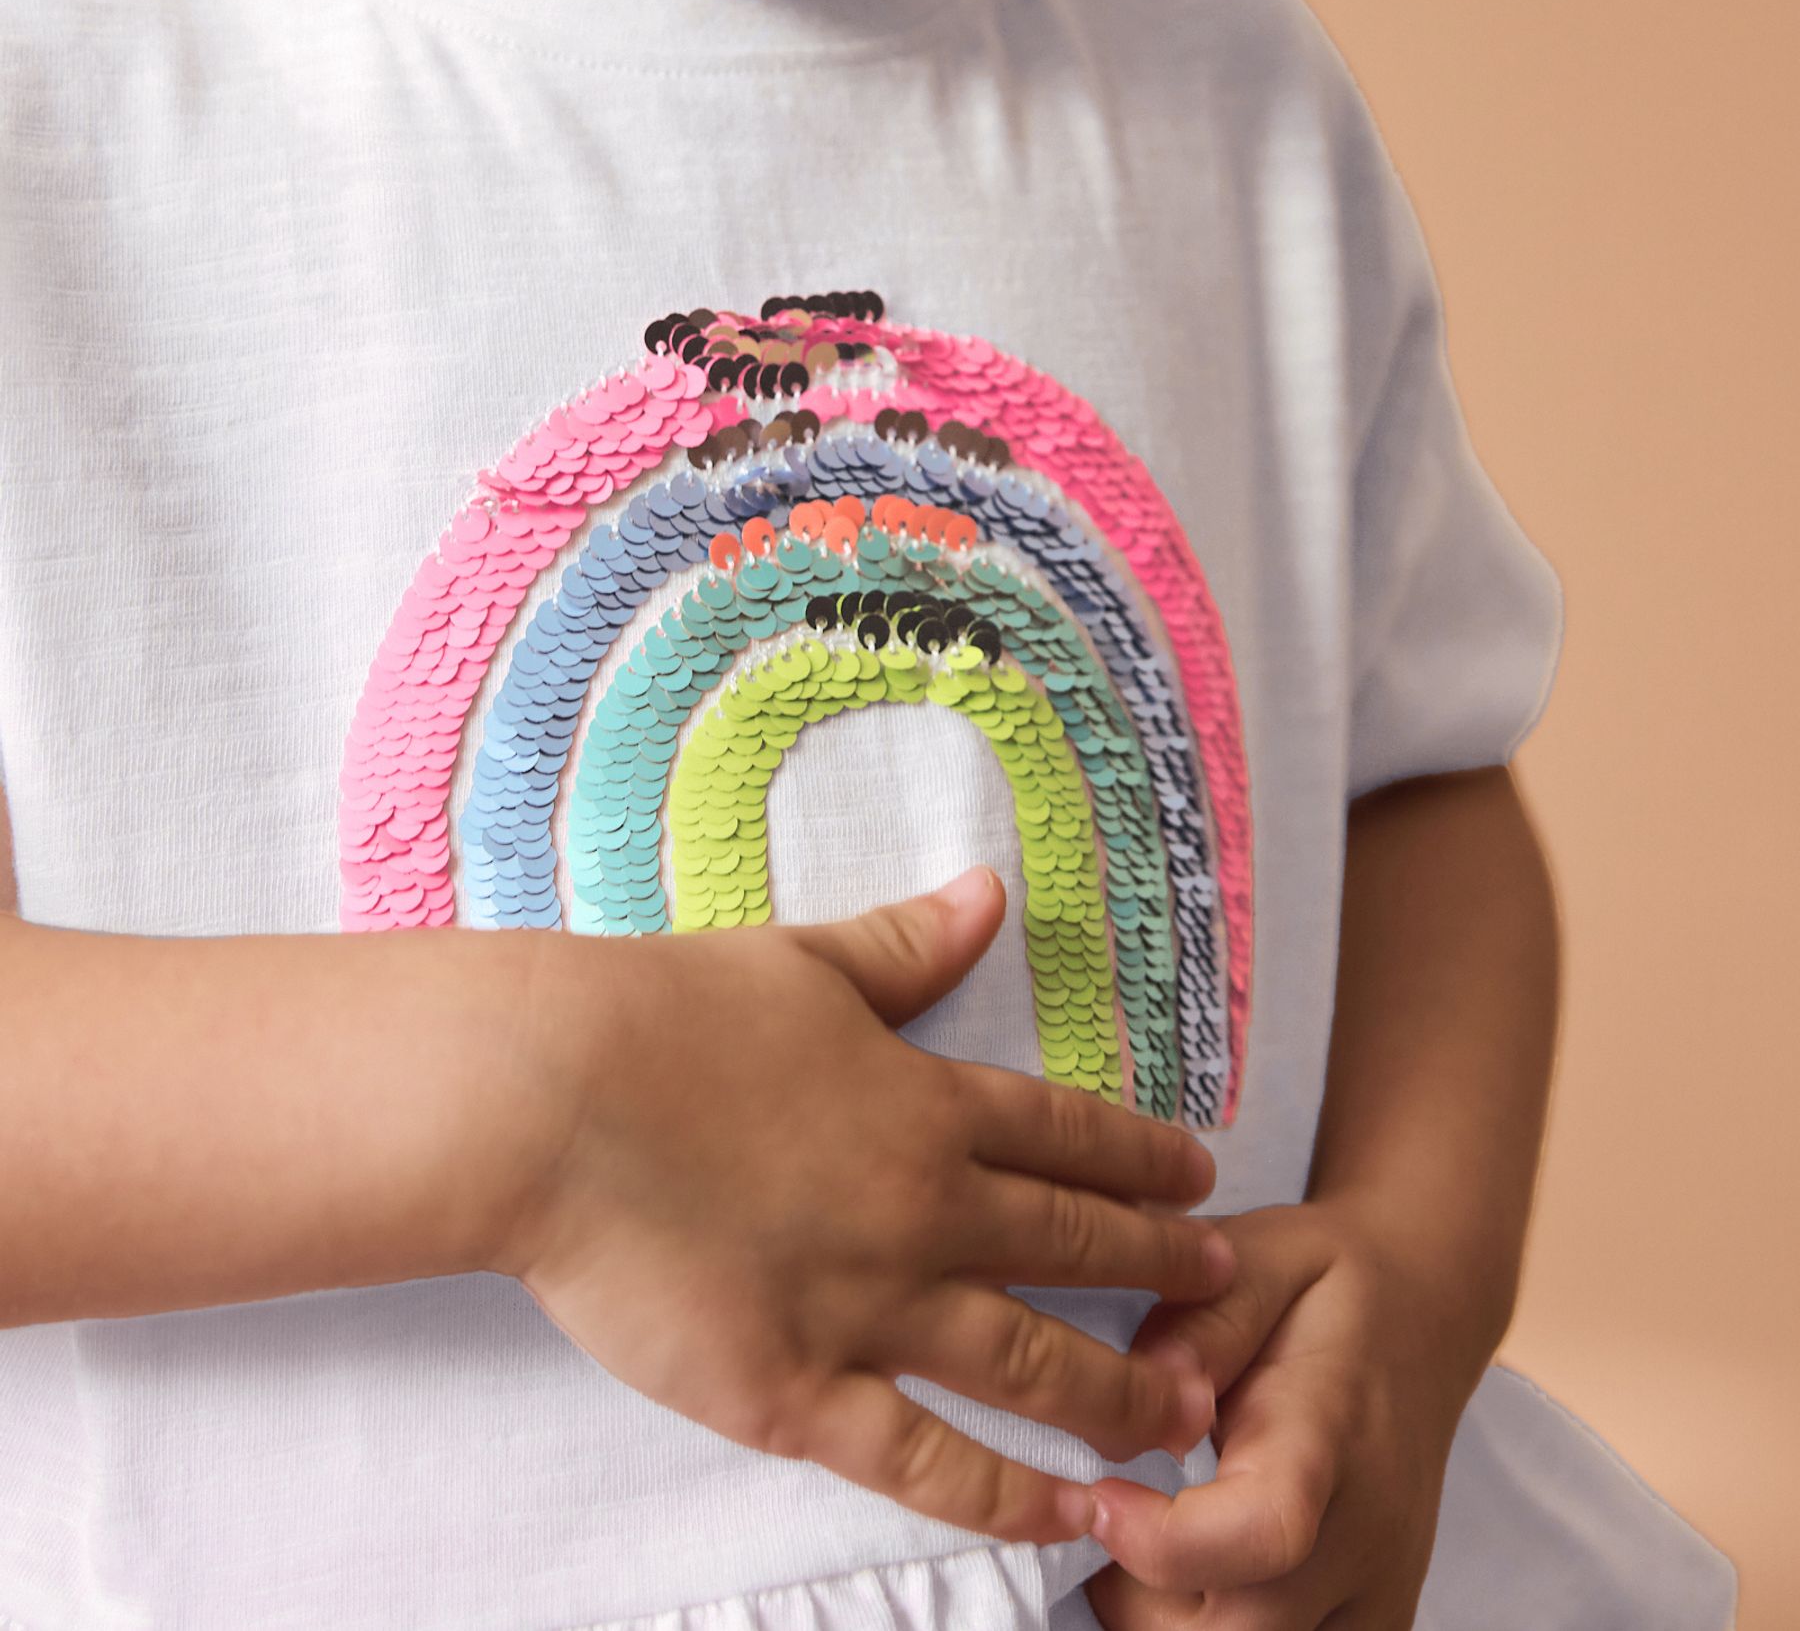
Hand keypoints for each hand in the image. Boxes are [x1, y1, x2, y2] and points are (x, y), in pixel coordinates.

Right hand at [489, 867, 1234, 1545]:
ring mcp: (868, 1308)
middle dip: (1160, 1270)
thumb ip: (909, 944)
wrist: (554, 1099)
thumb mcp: (805, 962)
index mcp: (926, 1103)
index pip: (1066, 1136)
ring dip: (1118, 1390)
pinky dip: (1008, 1494)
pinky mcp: (797, 1393)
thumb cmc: (665, 1017)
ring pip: (1030, 1363)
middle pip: (1071, 1248)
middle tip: (1228, 1290)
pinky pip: (926, 1462)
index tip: (1201, 1180)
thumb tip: (989, 892)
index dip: (1141, 1161)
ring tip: (1187, 1414)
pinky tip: (1069, 1515)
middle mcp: (923, 1210)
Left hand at [1083, 1200, 1481, 1629]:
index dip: (1163, 1541)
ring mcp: (1378, 1592)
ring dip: (1172, 1629)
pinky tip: (1190, 1581)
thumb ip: (1199, 1324)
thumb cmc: (1324, 1285)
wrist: (1422, 1314)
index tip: (1098, 1496)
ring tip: (1141, 1548)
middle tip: (1105, 1520)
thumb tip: (1144, 1396)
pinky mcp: (1375, 1623)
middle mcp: (1367, 1534)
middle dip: (1141, 1601)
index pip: (1264, 1529)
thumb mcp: (1258, 1257)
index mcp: (1330, 1433)